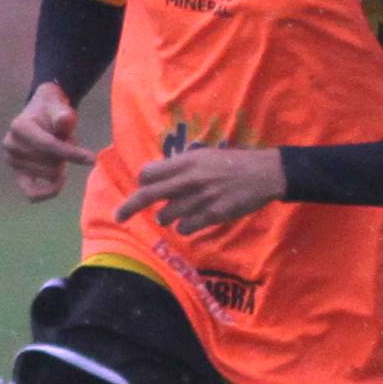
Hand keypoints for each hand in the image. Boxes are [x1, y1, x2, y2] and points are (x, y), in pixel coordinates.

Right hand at [3, 83, 98, 201]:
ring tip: (59, 150)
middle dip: (65, 155)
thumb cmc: (54, 111)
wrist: (42, 115)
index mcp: (19, 126)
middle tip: (65, 142)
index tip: (93, 159)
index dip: (71, 153)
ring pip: (49, 176)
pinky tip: (61, 182)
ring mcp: (12, 161)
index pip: (48, 145)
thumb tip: (64, 120)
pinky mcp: (18, 174)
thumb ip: (63, 115)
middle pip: (50, 163)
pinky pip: (32, 194)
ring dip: (61, 165)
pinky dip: (48, 192)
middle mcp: (11, 145)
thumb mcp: (60, 108)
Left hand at [113, 146, 287, 233]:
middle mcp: (188, 179)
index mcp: (186, 162)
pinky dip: (184, 227)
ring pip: (166, 215)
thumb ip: (182, 166)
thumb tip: (160, 177)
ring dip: (166, 217)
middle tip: (118, 216)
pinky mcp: (211, 215)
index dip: (143, 182)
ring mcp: (199, 199)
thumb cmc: (233, 163)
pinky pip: (185, 227)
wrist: (263, 174)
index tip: (144, 187)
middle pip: (148, 195)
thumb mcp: (205, 156)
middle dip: (129, 207)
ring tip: (177, 213)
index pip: (148, 173)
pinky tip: (193, 220)